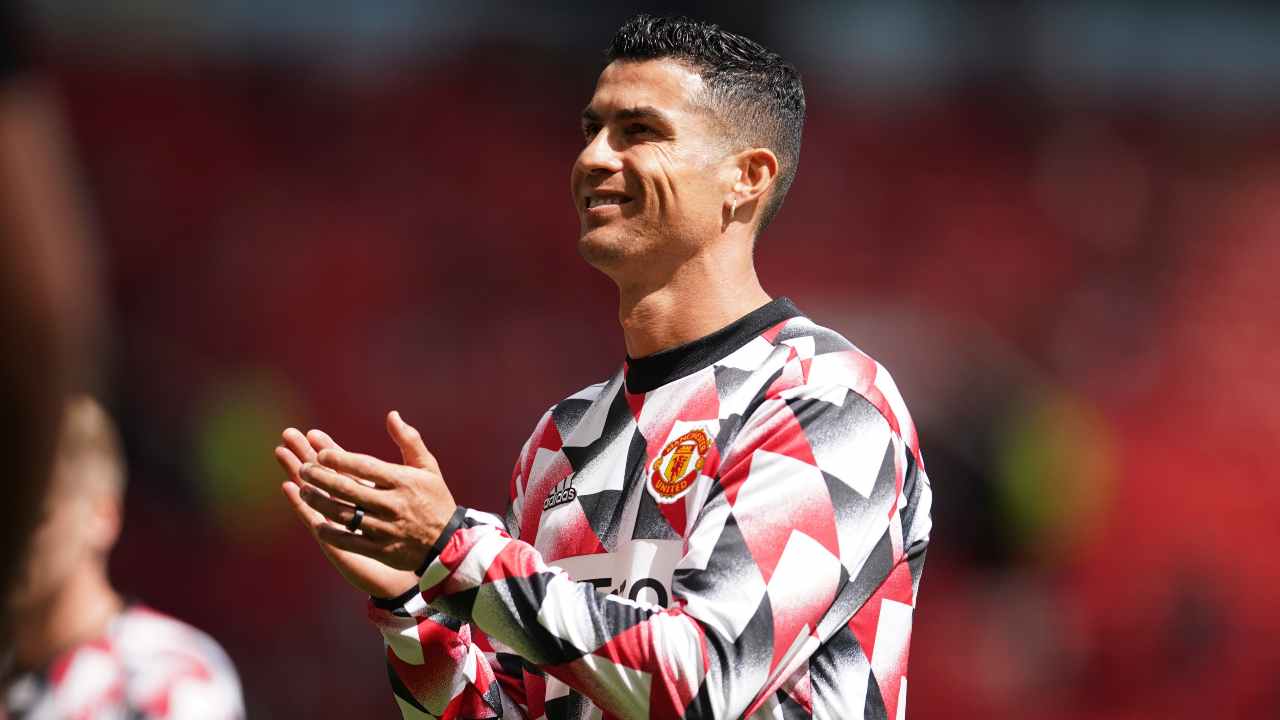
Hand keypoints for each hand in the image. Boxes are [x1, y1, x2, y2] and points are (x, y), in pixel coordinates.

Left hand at [274, 426, 419, 598]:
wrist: (450, 543)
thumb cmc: (435, 500)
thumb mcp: (428, 468)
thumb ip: (409, 440)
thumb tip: (392, 415)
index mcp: (403, 482)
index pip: (365, 467)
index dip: (340, 460)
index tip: (321, 454)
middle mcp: (393, 505)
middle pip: (349, 489)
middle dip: (321, 478)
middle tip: (304, 469)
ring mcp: (386, 529)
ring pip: (344, 514)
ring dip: (320, 502)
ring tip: (304, 491)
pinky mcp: (381, 550)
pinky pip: (350, 541)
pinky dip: (332, 533)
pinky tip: (318, 523)